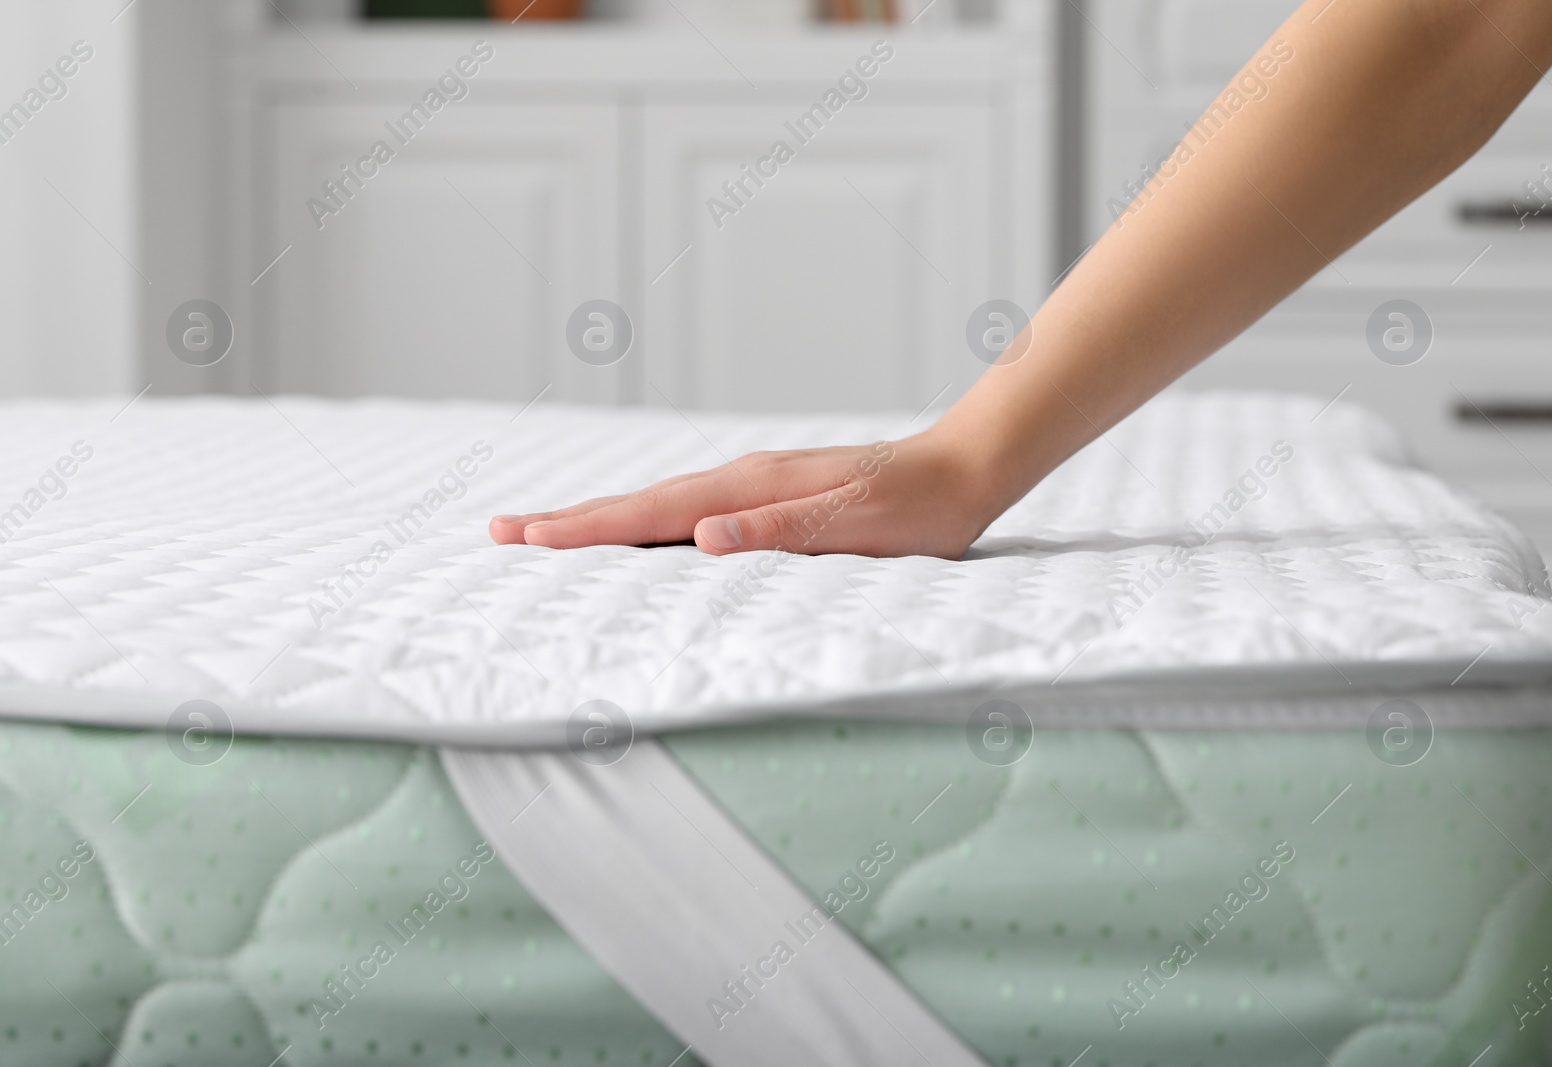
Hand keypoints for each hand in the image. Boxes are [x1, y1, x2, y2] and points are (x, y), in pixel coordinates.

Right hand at [488, 432, 995, 558]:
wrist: (963, 469)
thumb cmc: (917, 509)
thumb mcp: (855, 527)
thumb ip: (779, 532)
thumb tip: (703, 537)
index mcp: (750, 489)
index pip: (651, 515)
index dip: (585, 530)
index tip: (526, 536)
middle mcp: (742, 481)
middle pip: (639, 503)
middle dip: (571, 520)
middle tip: (504, 529)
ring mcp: (753, 484)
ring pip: (660, 505)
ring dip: (602, 519)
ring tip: (549, 530)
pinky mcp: (769, 495)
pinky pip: (689, 510)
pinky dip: (647, 522)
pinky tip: (643, 535)